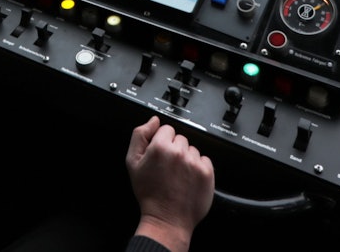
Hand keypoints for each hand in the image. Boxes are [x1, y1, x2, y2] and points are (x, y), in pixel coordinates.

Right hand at [126, 116, 214, 251]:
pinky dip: (198, 167)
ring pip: (192, 149)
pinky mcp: (207, 173)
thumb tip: (153, 120)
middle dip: (174, 149)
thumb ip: (140, 135)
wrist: (167, 219)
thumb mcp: (132, 162)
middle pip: (180, 138)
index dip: (162, 142)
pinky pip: (204, 160)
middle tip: (168, 168)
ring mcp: (194, 162)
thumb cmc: (149, 194)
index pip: (166, 129)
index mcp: (160, 147)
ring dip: (187, 158)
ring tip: (178, 175)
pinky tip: (188, 179)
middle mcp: (179, 152)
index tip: (160, 155)